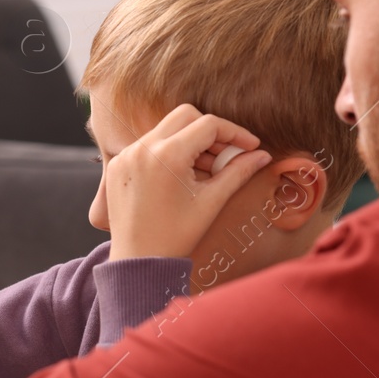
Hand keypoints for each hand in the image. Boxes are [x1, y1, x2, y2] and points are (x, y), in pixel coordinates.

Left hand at [104, 104, 271, 259]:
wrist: (137, 262)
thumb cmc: (175, 236)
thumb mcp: (211, 202)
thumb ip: (238, 172)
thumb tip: (262, 155)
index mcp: (166, 155)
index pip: (209, 125)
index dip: (235, 133)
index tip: (250, 147)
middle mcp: (142, 148)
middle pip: (186, 116)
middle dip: (211, 131)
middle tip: (227, 155)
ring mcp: (126, 155)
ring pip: (166, 129)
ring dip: (189, 141)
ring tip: (206, 171)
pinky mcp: (117, 165)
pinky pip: (148, 145)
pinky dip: (168, 152)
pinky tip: (181, 176)